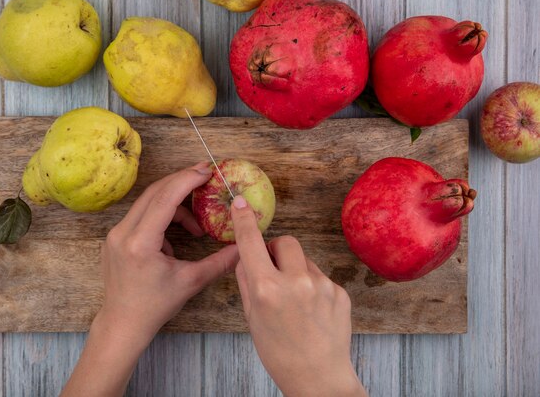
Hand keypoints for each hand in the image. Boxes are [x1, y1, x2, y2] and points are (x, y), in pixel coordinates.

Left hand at [98, 161, 238, 340]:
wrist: (122, 323)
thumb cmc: (155, 306)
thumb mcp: (191, 282)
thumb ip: (219, 262)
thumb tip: (243, 247)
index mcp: (140, 242)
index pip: (164, 198)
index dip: (187, 180)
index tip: (207, 171)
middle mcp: (122, 232)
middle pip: (154, 192)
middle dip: (182, 182)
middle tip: (205, 177)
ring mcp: (115, 234)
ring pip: (147, 202)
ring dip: (174, 204)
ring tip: (195, 227)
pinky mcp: (114, 238)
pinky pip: (140, 215)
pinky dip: (161, 217)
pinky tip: (173, 238)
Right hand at [230, 195, 365, 396]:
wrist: (318, 378)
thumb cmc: (278, 352)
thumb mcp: (251, 318)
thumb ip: (247, 281)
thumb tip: (245, 256)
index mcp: (267, 289)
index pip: (252, 242)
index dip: (244, 220)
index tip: (240, 202)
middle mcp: (296, 281)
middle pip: (285, 241)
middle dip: (276, 249)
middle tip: (273, 269)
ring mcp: (322, 285)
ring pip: (304, 260)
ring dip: (295, 270)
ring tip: (295, 302)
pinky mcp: (340, 292)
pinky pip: (320, 276)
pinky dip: (312, 286)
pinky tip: (311, 311)